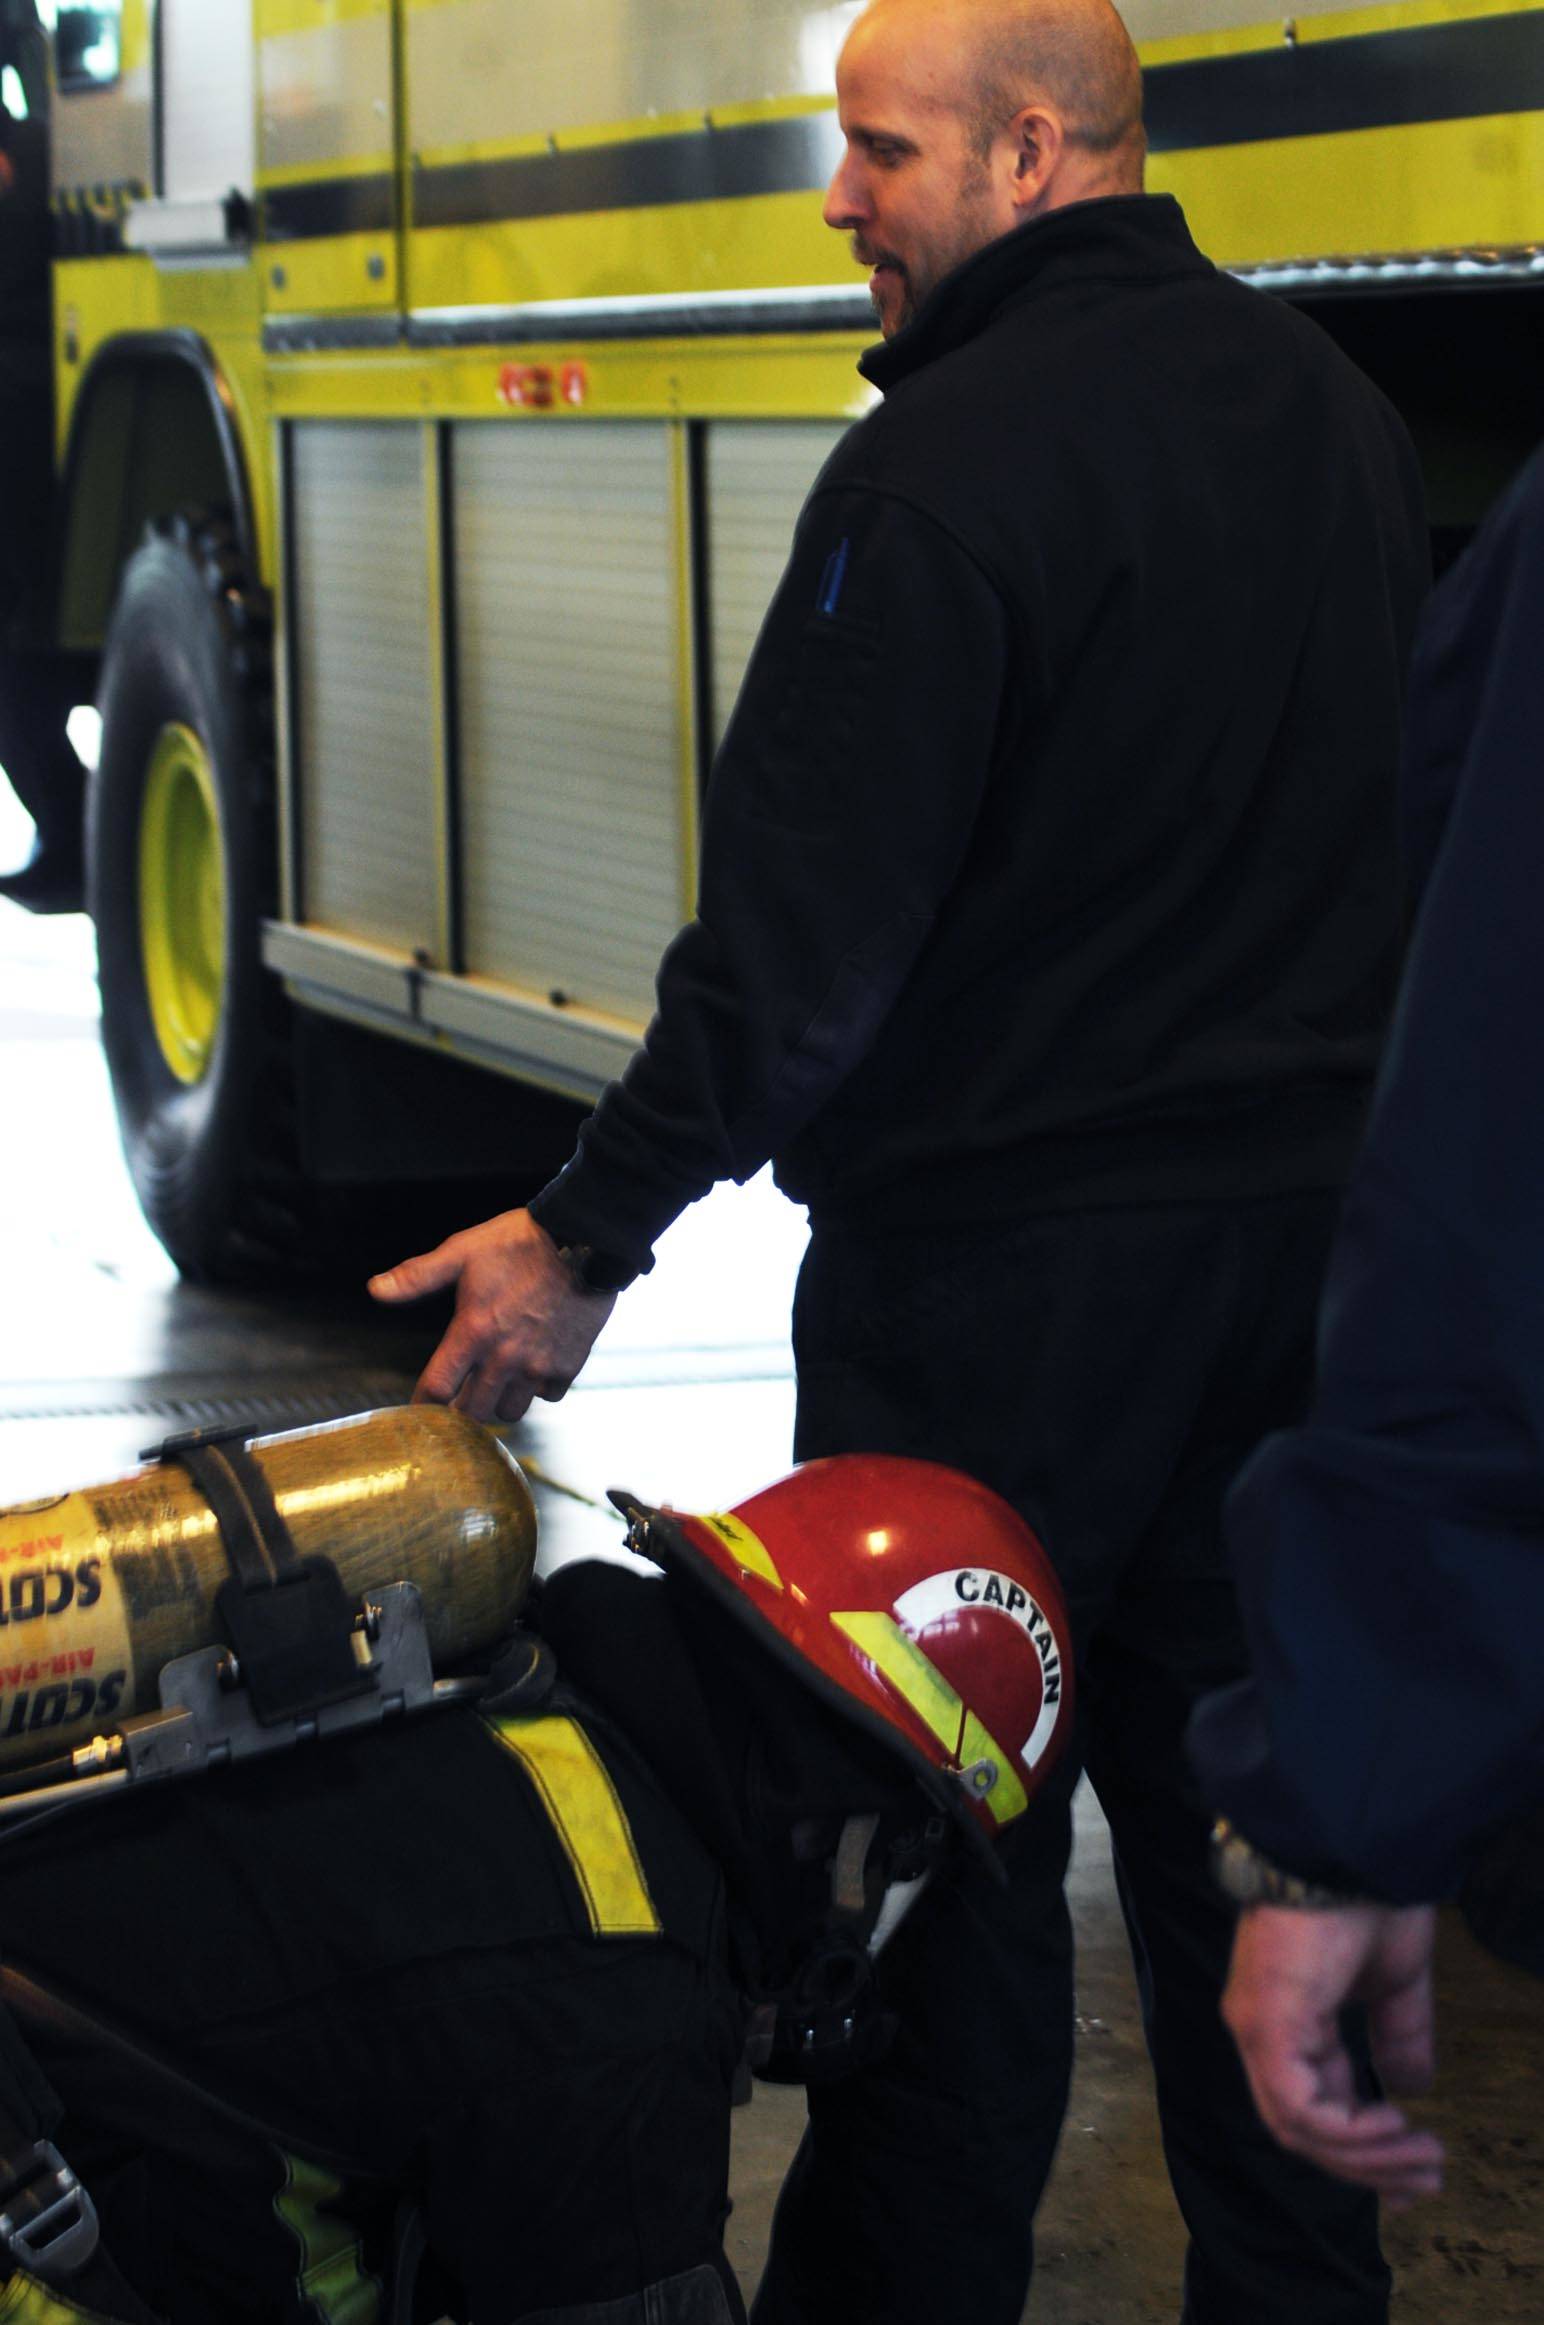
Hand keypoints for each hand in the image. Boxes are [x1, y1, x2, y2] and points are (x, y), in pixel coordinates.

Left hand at [368, 1209, 617, 1423]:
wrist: (585, 1240)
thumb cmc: (519, 1243)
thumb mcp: (463, 1252)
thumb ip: (417, 1276)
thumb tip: (375, 1289)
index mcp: (474, 1331)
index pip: (437, 1388)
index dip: (421, 1405)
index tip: (418, 1411)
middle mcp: (505, 1357)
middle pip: (473, 1412)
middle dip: (461, 1409)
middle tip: (460, 1397)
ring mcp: (539, 1365)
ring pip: (511, 1411)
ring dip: (500, 1402)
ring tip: (497, 1383)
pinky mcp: (569, 1365)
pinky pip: (548, 1396)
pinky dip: (539, 1389)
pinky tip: (535, 1368)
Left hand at [1222, 1901, 1443, 2203]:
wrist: (1349, 1848)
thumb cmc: (1367, 1899)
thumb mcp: (1393, 1980)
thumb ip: (1396, 2033)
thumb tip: (1410, 2087)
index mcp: (1285, 2018)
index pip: (1309, 2107)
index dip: (1359, 2149)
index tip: (1412, 2175)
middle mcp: (1259, 2031)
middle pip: (1301, 2129)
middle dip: (1367, 2166)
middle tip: (1427, 2181)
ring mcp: (1257, 2029)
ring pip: (1299, 2128)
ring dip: (1367, 2156)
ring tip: (1424, 2156)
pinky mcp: (1267, 2026)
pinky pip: (1299, 2108)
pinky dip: (1347, 2132)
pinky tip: (1394, 2123)